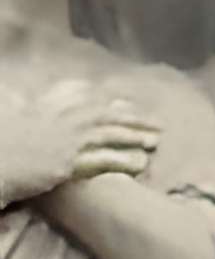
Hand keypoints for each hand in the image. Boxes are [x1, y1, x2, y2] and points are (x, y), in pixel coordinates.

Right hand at [0, 79, 156, 207]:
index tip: (126, 102)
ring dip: (134, 136)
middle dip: (132, 117)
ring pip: (108, 133)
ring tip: (155, 140)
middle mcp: (58, 119)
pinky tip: (139, 163)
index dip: (107, 99)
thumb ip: (23, 103)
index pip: (83, 95)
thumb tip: (21, 94)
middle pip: (104, 113)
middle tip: (156, 122)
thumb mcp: (10, 115)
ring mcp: (64, 141)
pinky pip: (101, 159)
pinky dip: (121, 160)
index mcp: (44, 105)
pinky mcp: (66, 163)